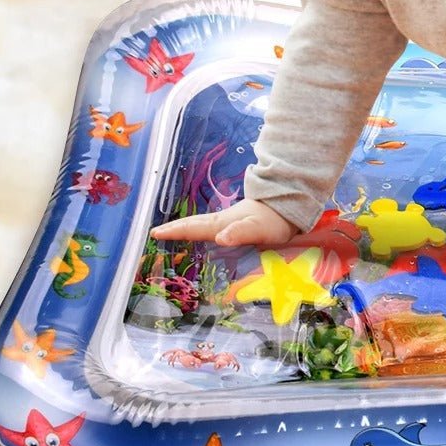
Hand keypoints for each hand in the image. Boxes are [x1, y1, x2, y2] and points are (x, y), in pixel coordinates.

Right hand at [149, 198, 297, 248]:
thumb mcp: (258, 228)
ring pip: (202, 225)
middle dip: (175, 228)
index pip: (195, 228)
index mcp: (223, 223)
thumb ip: (240, 232)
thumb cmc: (274, 220)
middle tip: (155, 232)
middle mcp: (223, 222)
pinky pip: (212, 229)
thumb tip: (220, 237)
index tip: (155, 232)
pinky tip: (203, 239)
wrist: (290, 206)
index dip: (175, 231)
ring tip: (170, 234)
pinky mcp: (237, 225)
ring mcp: (230, 222)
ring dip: (185, 229)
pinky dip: (201, 232)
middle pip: (194, 224)